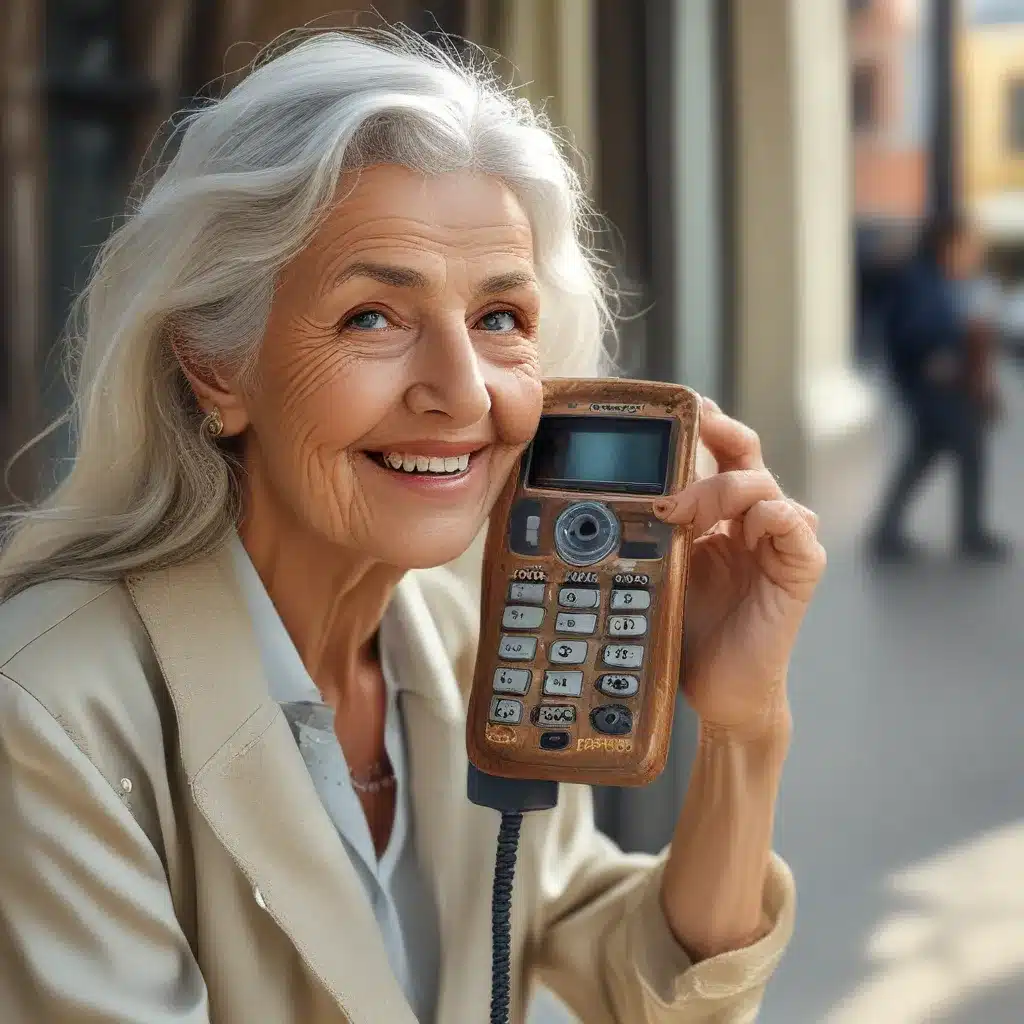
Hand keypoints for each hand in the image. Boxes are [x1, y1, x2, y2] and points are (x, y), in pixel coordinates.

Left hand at [653, 398, 825, 737]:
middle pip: (747, 454)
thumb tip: (608, 497)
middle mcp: (752, 522)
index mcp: (721, 517)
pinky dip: (766, 515)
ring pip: (763, 483)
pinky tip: (738, 531)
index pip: (720, 455)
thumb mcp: (658, 570)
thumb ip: (649, 532)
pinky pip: (794, 521)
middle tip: (694, 422)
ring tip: (685, 514)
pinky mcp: (799, 568)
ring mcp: (779, 542)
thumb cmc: (689, 631)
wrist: (719, 692)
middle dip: (720, 431)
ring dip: (723, 487)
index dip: (704, 426)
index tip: (679, 406)